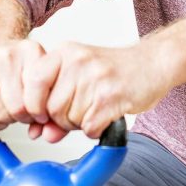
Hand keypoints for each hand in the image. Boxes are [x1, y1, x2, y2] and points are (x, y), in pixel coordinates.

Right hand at [0, 37, 68, 138]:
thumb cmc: (17, 62)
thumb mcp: (39, 68)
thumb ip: (48, 95)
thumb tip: (44, 128)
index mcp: (30, 51)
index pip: (38, 95)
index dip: (40, 112)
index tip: (40, 115)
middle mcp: (6, 56)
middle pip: (18, 108)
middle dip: (23, 117)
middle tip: (24, 112)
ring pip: (1, 114)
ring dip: (8, 119)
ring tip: (10, 108)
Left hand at [28, 42, 173, 140]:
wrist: (153, 63)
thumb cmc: (114, 70)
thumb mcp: (79, 76)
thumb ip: (55, 102)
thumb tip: (40, 134)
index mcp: (65, 52)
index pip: (32, 80)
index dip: (33, 104)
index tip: (41, 114)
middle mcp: (78, 61)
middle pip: (50, 107)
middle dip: (61, 119)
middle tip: (79, 111)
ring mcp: (95, 78)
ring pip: (69, 120)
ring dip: (80, 124)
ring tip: (95, 108)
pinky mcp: (111, 97)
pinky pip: (89, 128)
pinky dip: (95, 129)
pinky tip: (104, 117)